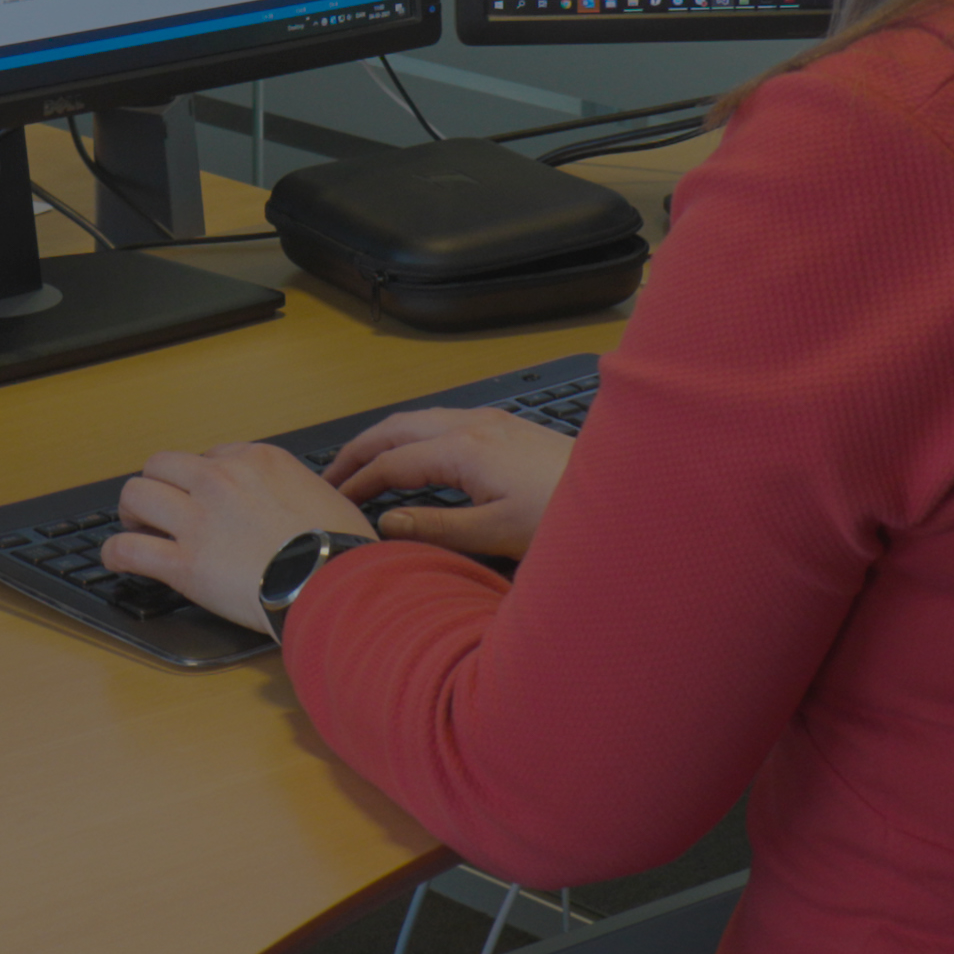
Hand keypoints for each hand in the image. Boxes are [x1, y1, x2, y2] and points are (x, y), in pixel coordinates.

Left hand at [101, 442, 375, 635]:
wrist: (335, 584)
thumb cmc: (342, 549)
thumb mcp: (329, 497)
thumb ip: (301, 491)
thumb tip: (303, 503)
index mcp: (259, 460)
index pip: (210, 455)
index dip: (202, 479)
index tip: (203, 498)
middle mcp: (222, 480)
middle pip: (161, 464)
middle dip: (157, 485)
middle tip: (161, 510)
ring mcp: (199, 519)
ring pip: (136, 495)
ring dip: (133, 513)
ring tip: (138, 530)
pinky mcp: (184, 562)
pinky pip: (128, 549)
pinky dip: (117, 554)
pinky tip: (119, 561)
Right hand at [323, 407, 572, 560]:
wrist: (623, 496)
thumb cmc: (565, 517)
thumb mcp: (497, 533)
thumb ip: (437, 527)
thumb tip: (386, 521)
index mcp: (464, 448)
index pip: (391, 463)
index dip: (356, 482)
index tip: (332, 502)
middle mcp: (473, 425)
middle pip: (397, 428)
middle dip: (359, 449)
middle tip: (331, 475)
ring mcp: (492, 422)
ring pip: (420, 420)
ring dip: (385, 439)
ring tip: (363, 464)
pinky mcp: (507, 428)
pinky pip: (442, 422)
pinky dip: (413, 437)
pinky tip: (417, 456)